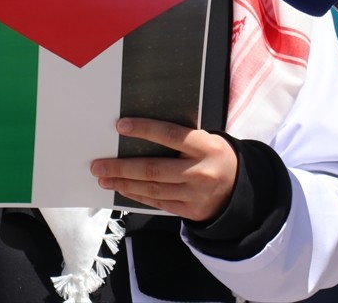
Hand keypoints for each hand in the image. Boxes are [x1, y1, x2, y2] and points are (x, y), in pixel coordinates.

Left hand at [90, 118, 235, 221]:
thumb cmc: (214, 156)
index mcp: (205, 146)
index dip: (145, 130)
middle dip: (121, 167)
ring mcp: (194, 194)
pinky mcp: (189, 210)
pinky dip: (137, 195)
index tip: (121, 126)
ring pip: (152, 189)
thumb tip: (141, 132)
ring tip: (104, 178)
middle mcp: (199, 171)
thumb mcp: (206, 140)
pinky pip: (158, 203)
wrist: (240, 189)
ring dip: (124, 183)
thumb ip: (180, 138)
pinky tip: (122, 189)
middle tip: (98, 165)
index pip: (171, 135)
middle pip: (154, 169)